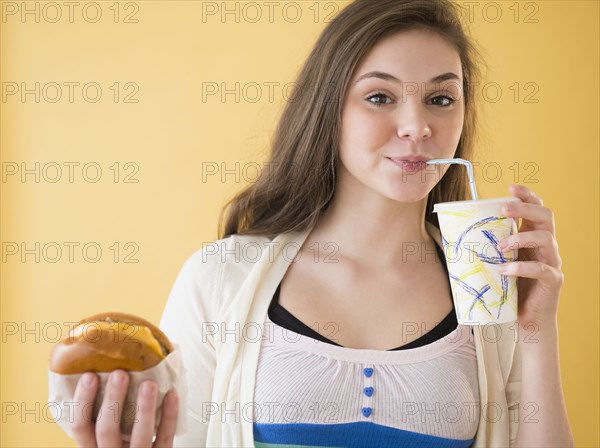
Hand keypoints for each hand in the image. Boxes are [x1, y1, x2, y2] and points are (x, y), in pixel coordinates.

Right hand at [71, 370, 178, 446]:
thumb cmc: (123, 445)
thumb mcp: (106, 437)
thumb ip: (104, 415)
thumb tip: (107, 370)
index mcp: (93, 446)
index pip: (80, 426)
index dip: (82, 401)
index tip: (89, 375)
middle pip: (106, 430)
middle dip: (113, 400)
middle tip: (119, 373)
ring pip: (139, 435)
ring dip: (144, 408)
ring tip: (149, 384)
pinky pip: (164, 437)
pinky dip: (169, 416)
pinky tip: (172, 396)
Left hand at [496, 184, 563, 328]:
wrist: (526, 319)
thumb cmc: (509, 287)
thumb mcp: (497, 262)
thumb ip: (487, 248)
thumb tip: (450, 235)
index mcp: (533, 237)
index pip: (537, 208)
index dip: (527, 195)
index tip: (510, 187)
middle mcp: (546, 246)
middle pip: (546, 217)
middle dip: (524, 208)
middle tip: (503, 209)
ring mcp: (552, 262)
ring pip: (546, 239)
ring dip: (520, 237)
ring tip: (500, 245)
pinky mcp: (553, 281)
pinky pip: (541, 269)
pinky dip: (521, 267)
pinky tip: (504, 270)